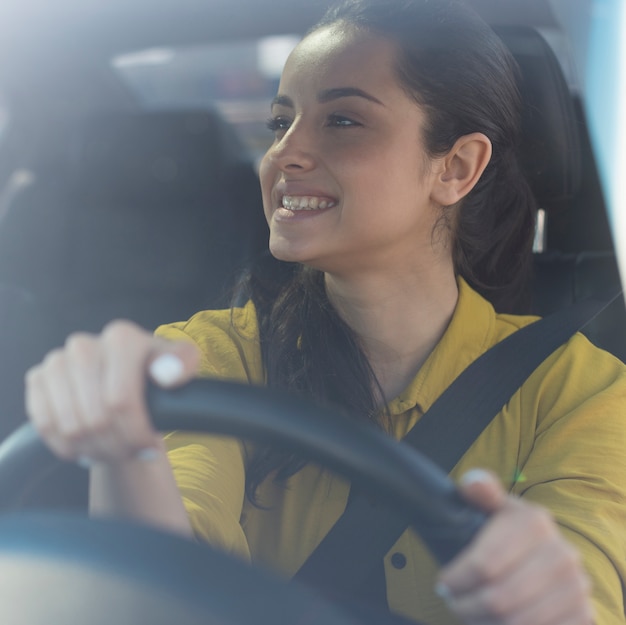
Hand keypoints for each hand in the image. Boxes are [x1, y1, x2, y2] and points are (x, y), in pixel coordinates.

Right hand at [25, 320, 199, 465]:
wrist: (126, 382)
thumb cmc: (156, 376)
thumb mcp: (180, 366)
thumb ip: (183, 364)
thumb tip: (165, 373)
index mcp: (121, 337)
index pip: (120, 401)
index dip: (135, 432)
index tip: (149, 445)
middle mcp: (84, 344)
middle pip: (95, 418)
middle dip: (117, 446)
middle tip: (130, 451)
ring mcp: (56, 360)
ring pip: (70, 427)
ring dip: (94, 449)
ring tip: (113, 449)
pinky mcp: (36, 378)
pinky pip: (45, 426)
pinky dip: (67, 446)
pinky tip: (87, 445)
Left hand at [437, 469, 592, 624]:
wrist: (545, 554)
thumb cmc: (506, 529)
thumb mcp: (493, 504)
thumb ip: (479, 489)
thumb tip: (473, 483)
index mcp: (535, 522)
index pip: (483, 565)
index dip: (456, 579)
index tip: (443, 583)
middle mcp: (562, 554)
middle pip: (499, 598)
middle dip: (466, 605)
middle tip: (454, 602)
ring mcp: (577, 586)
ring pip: (517, 623)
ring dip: (484, 622)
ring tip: (470, 613)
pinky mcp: (584, 614)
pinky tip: (496, 623)